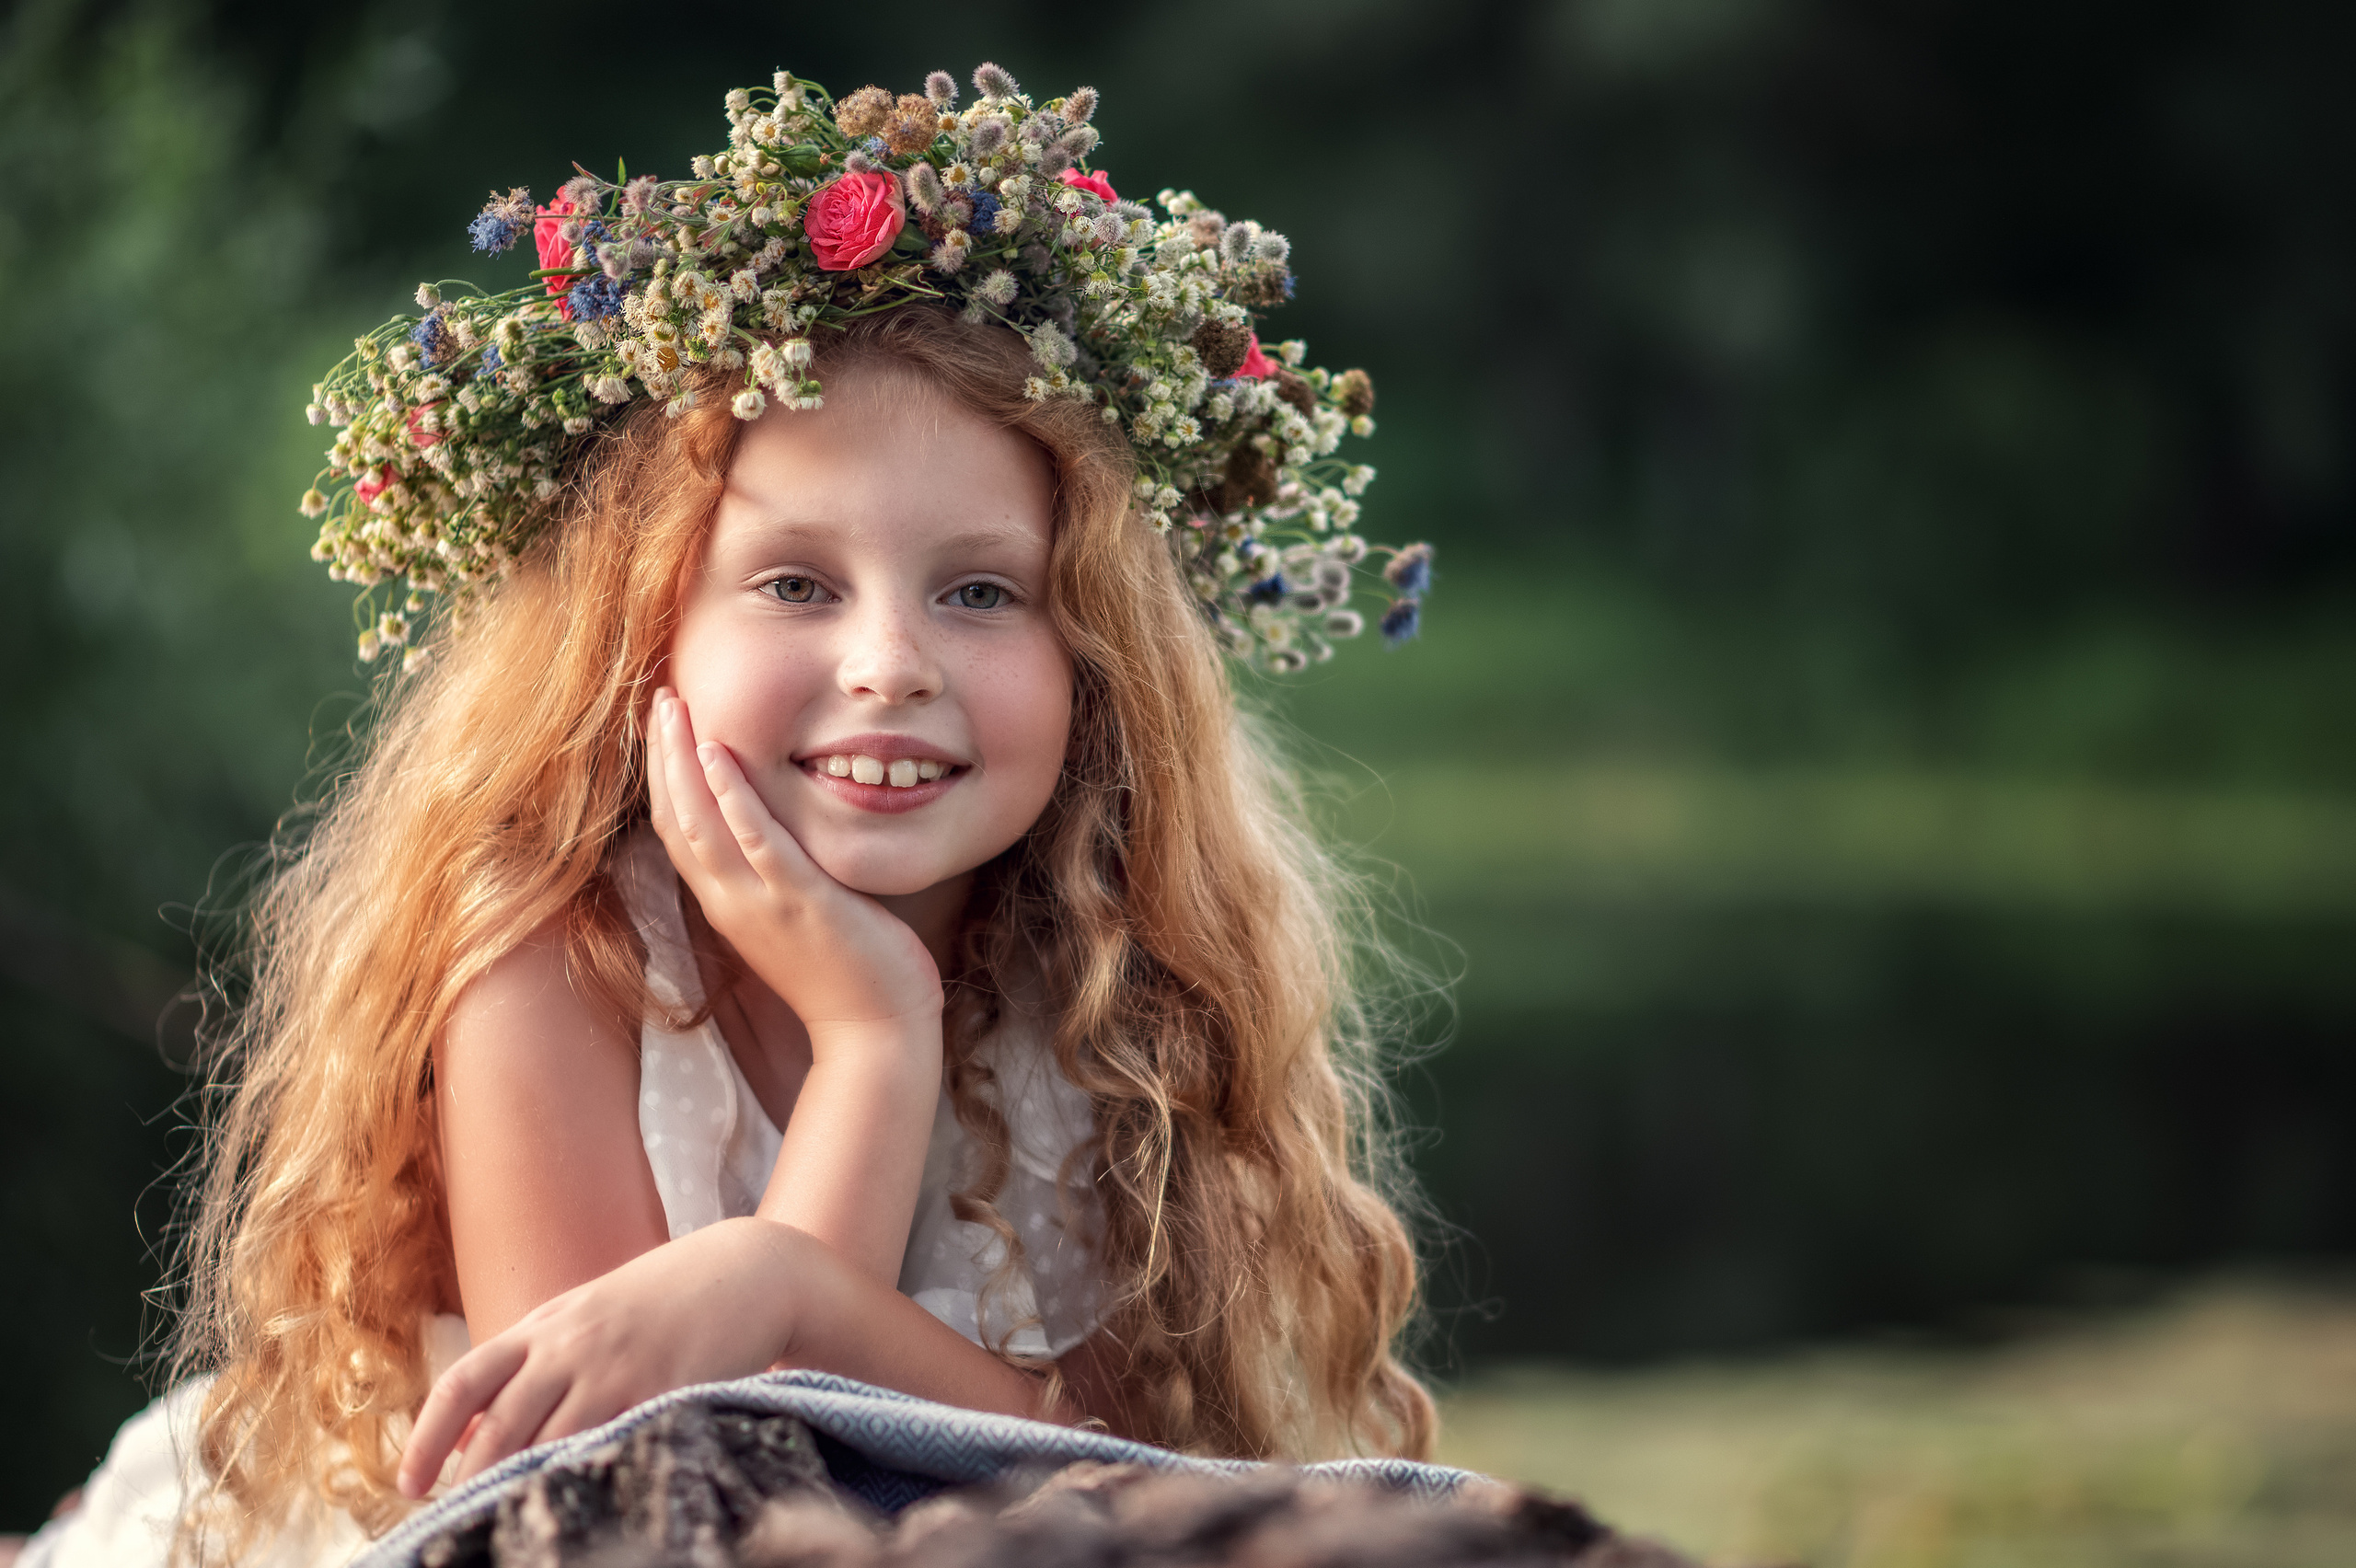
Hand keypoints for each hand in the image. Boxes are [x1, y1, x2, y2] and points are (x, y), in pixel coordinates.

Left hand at [397, 1219, 812, 1497]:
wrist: (746, 1271)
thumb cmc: (662, 1301)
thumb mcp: (586, 1317)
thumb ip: (534, 1363)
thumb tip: (472, 1429)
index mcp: (544, 1326)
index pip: (464, 1381)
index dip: (429, 1435)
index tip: (410, 1483)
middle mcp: (572, 1345)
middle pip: (501, 1424)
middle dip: (471, 1479)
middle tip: (453, 1519)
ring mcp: (619, 1369)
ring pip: (551, 1443)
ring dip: (523, 1487)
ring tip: (504, 1524)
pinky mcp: (666, 1389)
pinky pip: (616, 1443)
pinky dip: (589, 1475)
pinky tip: (578, 1502)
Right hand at [646, 688, 942, 1042]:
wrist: (875, 1031)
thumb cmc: (845, 971)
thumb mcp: (796, 913)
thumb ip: (775, 872)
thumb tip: (773, 828)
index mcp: (727, 902)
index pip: (677, 828)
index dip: (663, 774)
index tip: (662, 723)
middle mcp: (730, 901)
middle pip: (674, 817)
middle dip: (661, 754)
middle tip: (657, 695)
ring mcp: (761, 903)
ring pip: (700, 823)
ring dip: (681, 761)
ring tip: (672, 707)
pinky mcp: (801, 903)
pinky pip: (757, 844)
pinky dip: (732, 798)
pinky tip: (719, 756)